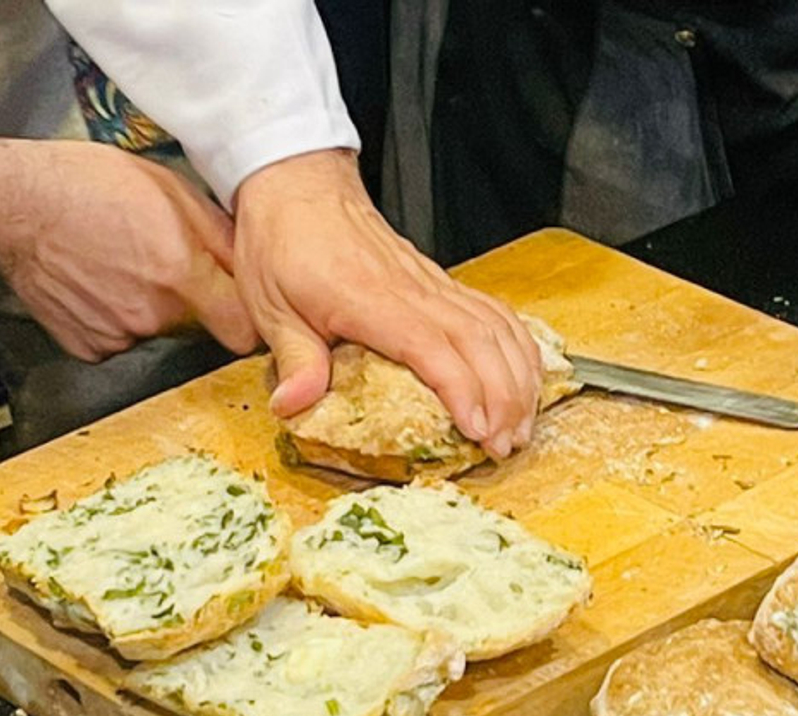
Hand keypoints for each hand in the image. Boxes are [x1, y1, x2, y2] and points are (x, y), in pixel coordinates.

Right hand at [0, 134, 256, 361]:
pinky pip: (118, 338)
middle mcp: (153, 313)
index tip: (239, 309)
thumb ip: (217, 233)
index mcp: (181, 274)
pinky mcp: (89, 346)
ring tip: (121, 264)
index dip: (245, 321)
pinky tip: (96, 282)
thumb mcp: (169, 188)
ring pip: (156, 330)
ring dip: (148, 306)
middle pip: (196, 327)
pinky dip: (112, 317)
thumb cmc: (86, 184)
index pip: (242, 331)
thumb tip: (251, 261)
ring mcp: (119, 335)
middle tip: (160, 262)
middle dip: (191, 301)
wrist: (14, 204)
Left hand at [232, 149, 540, 457]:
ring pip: (497, 328)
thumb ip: (293, 360)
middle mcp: (413, 290)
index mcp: (370, 298)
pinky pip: (496, 314)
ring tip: (520, 425)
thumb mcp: (271, 307)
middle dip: (503, 398)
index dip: (462, 389)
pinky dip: (519, 347)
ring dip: (518, 379)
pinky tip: (527, 378)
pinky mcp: (443, 284)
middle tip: (504, 445)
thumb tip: (293, 405)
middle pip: (480, 342)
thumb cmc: (285, 245)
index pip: (431, 346)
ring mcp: (434, 284)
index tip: (477, 429)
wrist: (299, 189)